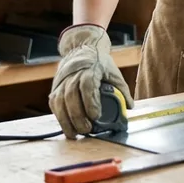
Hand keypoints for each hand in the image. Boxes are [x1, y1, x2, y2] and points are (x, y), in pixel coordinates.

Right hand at [48, 24, 133, 138]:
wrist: (81, 48)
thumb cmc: (99, 62)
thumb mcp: (113, 72)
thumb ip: (122, 89)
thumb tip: (129, 107)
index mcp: (90, 69)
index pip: (87, 86)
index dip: (90, 101)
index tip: (96, 116)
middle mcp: (73, 74)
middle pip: (71, 96)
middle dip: (78, 116)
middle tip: (86, 130)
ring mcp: (62, 81)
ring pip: (60, 102)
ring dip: (66, 120)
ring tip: (74, 134)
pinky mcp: (55, 87)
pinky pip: (54, 103)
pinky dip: (59, 116)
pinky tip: (66, 126)